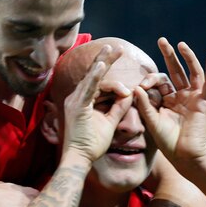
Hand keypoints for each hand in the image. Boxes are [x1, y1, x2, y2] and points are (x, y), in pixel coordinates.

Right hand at [62, 45, 132, 161]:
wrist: (80, 159)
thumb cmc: (92, 144)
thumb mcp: (110, 122)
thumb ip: (118, 108)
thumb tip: (130, 95)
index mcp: (84, 101)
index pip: (98, 82)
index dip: (110, 72)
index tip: (123, 66)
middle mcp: (77, 97)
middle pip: (93, 74)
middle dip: (105, 59)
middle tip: (117, 47)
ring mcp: (75, 101)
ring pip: (92, 78)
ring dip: (102, 63)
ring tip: (112, 50)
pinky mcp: (77, 106)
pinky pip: (88, 88)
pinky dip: (95, 76)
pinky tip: (102, 65)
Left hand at [134, 37, 205, 164]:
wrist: (185, 157)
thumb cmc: (168, 142)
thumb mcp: (152, 121)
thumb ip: (145, 104)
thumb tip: (136, 87)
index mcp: (168, 100)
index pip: (160, 81)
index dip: (150, 80)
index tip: (141, 85)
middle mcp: (181, 96)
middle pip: (176, 71)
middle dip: (169, 55)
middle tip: (162, 40)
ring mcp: (194, 98)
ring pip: (192, 73)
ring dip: (187, 58)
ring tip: (180, 44)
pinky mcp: (204, 103)